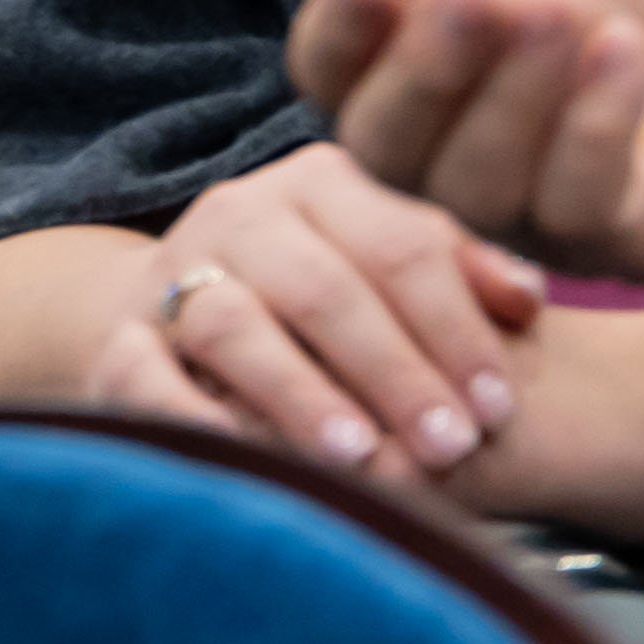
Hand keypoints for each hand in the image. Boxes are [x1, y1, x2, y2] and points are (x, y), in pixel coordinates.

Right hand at [73, 144, 543, 489]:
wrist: (178, 309)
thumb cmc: (326, 296)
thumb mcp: (393, 264)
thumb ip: (461, 273)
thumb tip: (525, 298)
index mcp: (319, 181)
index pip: (398, 242)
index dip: (454, 326)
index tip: (500, 405)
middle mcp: (241, 213)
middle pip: (322, 285)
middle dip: (395, 370)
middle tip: (452, 446)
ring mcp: (172, 273)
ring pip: (234, 324)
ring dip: (302, 393)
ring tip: (361, 456)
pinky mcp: (118, 339)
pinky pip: (145, 374)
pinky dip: (199, 418)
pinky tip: (255, 461)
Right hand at [271, 0, 643, 281]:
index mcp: (430, 70)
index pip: (334, 76)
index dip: (339, 30)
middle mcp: (466, 156)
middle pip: (384, 147)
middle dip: (424, 68)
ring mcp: (544, 214)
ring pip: (472, 187)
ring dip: (515, 92)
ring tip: (571, 6)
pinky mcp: (629, 246)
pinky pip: (574, 209)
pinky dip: (591, 126)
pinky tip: (626, 54)